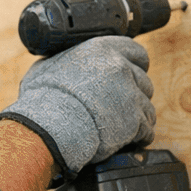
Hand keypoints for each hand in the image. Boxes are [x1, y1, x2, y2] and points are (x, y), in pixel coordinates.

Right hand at [0, 36, 155, 179]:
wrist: (50, 126)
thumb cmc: (43, 99)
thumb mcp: (46, 68)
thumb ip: (63, 62)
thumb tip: (58, 65)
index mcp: (102, 50)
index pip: (136, 51)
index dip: (136, 64)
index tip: (133, 73)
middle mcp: (120, 67)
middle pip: (144, 80)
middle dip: (135, 93)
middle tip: (122, 105)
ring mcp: (130, 94)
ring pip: (147, 106)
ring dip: (138, 117)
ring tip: (124, 127)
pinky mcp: (135, 120)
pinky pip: (147, 129)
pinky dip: (140, 135)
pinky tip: (130, 139)